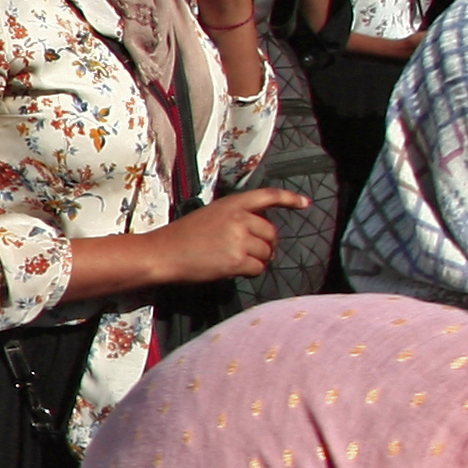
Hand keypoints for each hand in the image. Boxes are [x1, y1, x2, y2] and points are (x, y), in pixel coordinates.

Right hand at [158, 186, 307, 282]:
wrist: (162, 253)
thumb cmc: (181, 237)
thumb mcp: (210, 216)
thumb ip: (235, 218)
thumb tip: (259, 234)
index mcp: (232, 203)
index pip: (268, 196)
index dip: (289, 199)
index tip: (305, 203)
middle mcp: (239, 218)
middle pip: (272, 232)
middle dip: (267, 245)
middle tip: (254, 253)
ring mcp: (238, 239)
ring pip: (267, 252)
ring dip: (259, 260)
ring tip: (239, 262)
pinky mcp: (236, 260)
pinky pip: (258, 268)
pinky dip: (251, 272)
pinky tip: (235, 271)